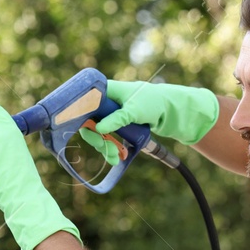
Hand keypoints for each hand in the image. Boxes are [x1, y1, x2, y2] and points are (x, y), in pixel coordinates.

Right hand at [77, 80, 219, 163]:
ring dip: (105, 147)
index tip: (86, 131)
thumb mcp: (134, 110)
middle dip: (97, 139)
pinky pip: (107, 138)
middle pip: (89, 122)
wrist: (169, 111)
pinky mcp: (116, 125)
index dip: (80, 118)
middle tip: (104, 149)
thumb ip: (117, 119)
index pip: (84, 103)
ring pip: (98, 133)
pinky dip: (110, 148)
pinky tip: (117, 157)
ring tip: (115, 157)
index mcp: (106, 91)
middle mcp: (104, 102)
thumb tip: (99, 129)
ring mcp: (109, 114)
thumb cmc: (152, 102)